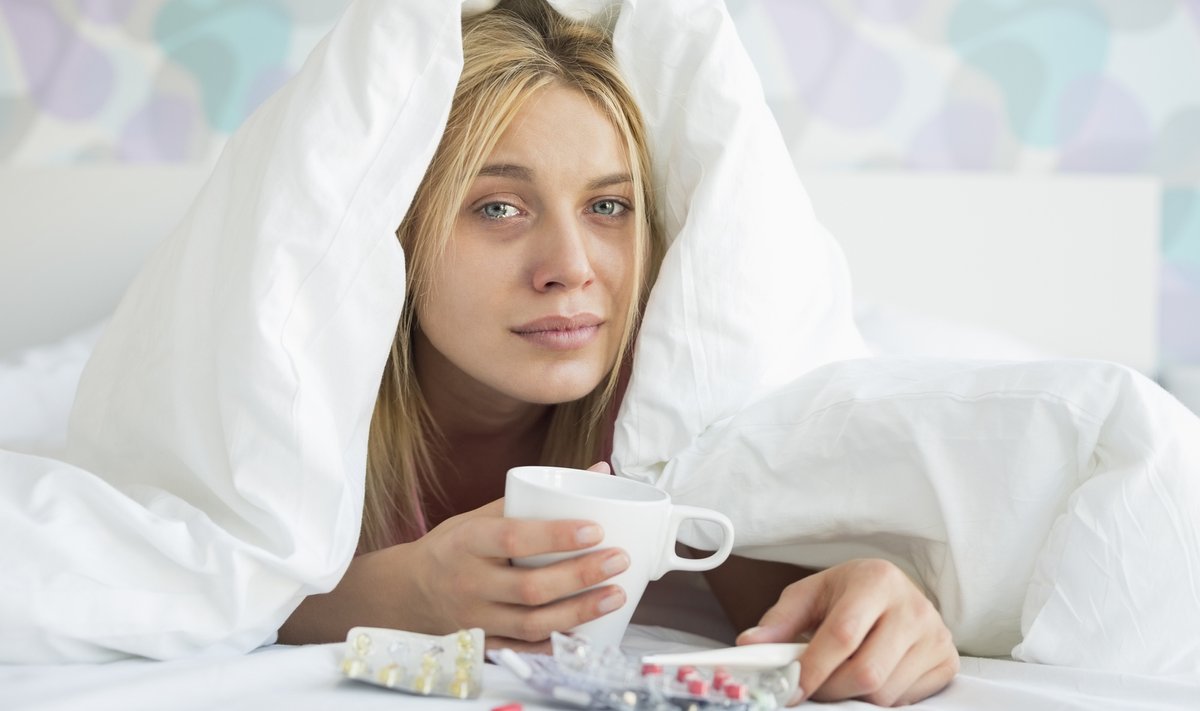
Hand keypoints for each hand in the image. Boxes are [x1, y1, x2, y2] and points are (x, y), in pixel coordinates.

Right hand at [406, 461, 626, 650]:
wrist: (410, 590)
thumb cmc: (455, 546)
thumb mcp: (482, 515)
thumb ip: (536, 497)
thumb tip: (599, 470)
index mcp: (467, 542)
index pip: (514, 539)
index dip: (556, 536)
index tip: (596, 529)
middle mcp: (468, 583)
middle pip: (530, 586)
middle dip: (581, 575)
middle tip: (618, 560)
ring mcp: (475, 619)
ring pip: (532, 624)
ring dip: (579, 612)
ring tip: (615, 595)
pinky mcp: (483, 645)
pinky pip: (525, 650)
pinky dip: (558, 644)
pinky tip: (589, 632)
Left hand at [736, 558, 957, 706]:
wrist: (892, 590)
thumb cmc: (846, 593)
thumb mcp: (810, 595)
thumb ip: (779, 621)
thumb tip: (749, 645)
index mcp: (876, 580)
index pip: (842, 635)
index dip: (813, 668)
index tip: (791, 689)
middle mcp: (913, 606)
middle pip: (868, 672)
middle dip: (832, 690)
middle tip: (813, 689)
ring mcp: (936, 635)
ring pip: (887, 693)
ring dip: (855, 698)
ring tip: (841, 678)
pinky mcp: (947, 661)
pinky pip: (908, 701)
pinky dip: (881, 701)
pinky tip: (872, 679)